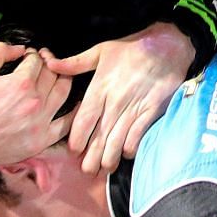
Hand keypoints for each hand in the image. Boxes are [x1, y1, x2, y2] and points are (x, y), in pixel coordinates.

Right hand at [0, 42, 76, 172]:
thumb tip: (20, 49)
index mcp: (20, 83)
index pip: (37, 60)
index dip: (32, 54)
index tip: (28, 57)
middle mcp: (34, 102)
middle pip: (52, 73)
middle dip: (48, 64)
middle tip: (42, 64)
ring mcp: (40, 123)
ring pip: (64, 92)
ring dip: (63, 79)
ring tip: (57, 76)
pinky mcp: (41, 140)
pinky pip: (67, 125)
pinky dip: (74, 112)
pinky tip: (76, 104)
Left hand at [45, 21, 194, 174]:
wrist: (166, 46)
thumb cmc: (131, 48)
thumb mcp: (100, 51)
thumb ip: (74, 63)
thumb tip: (50, 64)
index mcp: (100, 87)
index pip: (83, 120)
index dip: (77, 140)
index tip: (74, 151)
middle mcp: (115, 100)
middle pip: (99, 136)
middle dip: (92, 157)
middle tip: (87, 170)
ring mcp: (134, 107)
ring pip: (117, 140)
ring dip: (110, 158)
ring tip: (105, 169)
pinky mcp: (151, 111)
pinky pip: (138, 135)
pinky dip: (131, 148)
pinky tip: (126, 154)